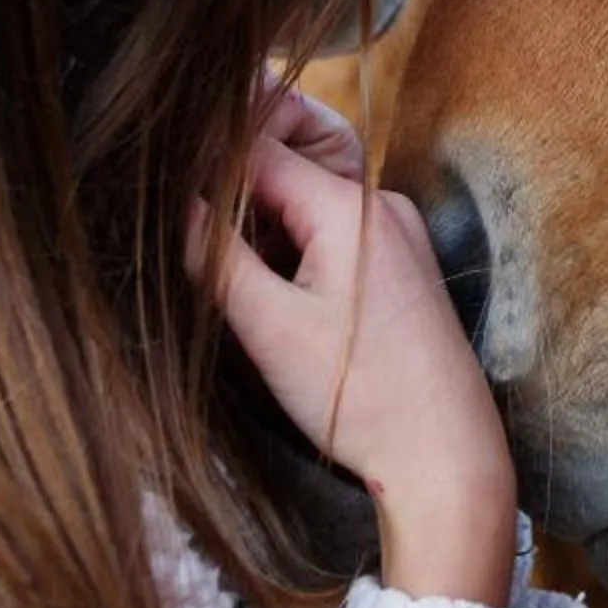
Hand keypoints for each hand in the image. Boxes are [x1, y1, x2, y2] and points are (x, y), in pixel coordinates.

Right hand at [193, 88, 517, 606]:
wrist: (444, 454)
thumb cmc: (360, 396)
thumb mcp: (270, 329)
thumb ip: (217, 261)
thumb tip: (178, 207)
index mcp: (349, 208)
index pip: (258, 154)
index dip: (204, 169)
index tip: (163, 194)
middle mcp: (382, 206)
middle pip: (285, 177)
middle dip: (235, 207)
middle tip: (195, 251)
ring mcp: (399, 234)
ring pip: (308, 209)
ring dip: (266, 236)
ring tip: (242, 288)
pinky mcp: (403, 265)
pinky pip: (336, 236)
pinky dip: (299, 255)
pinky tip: (283, 303)